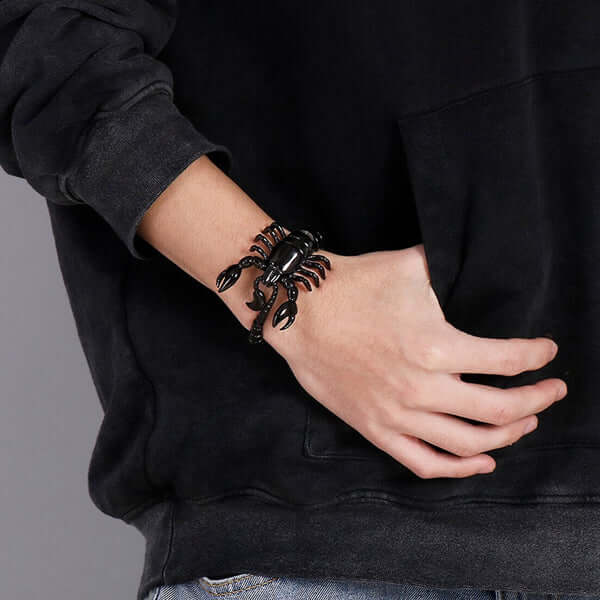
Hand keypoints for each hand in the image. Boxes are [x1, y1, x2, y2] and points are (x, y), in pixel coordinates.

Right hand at [265, 243, 566, 478]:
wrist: (299, 312)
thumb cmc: (352, 286)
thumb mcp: (409, 266)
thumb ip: (450, 270)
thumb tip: (475, 261)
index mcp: (436, 346)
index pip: (507, 360)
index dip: (537, 356)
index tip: (548, 352)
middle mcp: (422, 388)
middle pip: (499, 410)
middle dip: (537, 401)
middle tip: (552, 391)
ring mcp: (398, 415)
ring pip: (469, 444)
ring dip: (508, 436)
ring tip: (525, 422)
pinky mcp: (375, 428)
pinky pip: (424, 463)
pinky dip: (459, 469)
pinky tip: (482, 461)